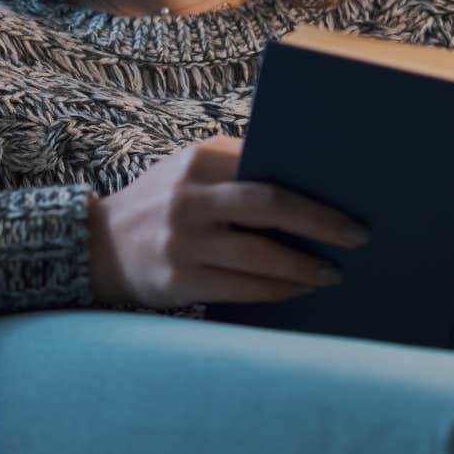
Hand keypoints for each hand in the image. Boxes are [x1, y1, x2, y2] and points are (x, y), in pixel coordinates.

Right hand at [87, 135, 368, 307]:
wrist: (97, 246)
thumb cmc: (161, 204)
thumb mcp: (187, 171)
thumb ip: (235, 167)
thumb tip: (309, 183)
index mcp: (196, 162)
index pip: (265, 172)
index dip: (311, 192)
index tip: (350, 205)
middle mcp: (188, 200)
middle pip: (268, 207)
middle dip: (320, 224)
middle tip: (357, 238)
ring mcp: (182, 242)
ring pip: (260, 257)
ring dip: (304, 267)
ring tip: (331, 274)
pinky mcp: (178, 280)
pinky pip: (242, 288)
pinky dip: (277, 290)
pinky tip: (298, 290)